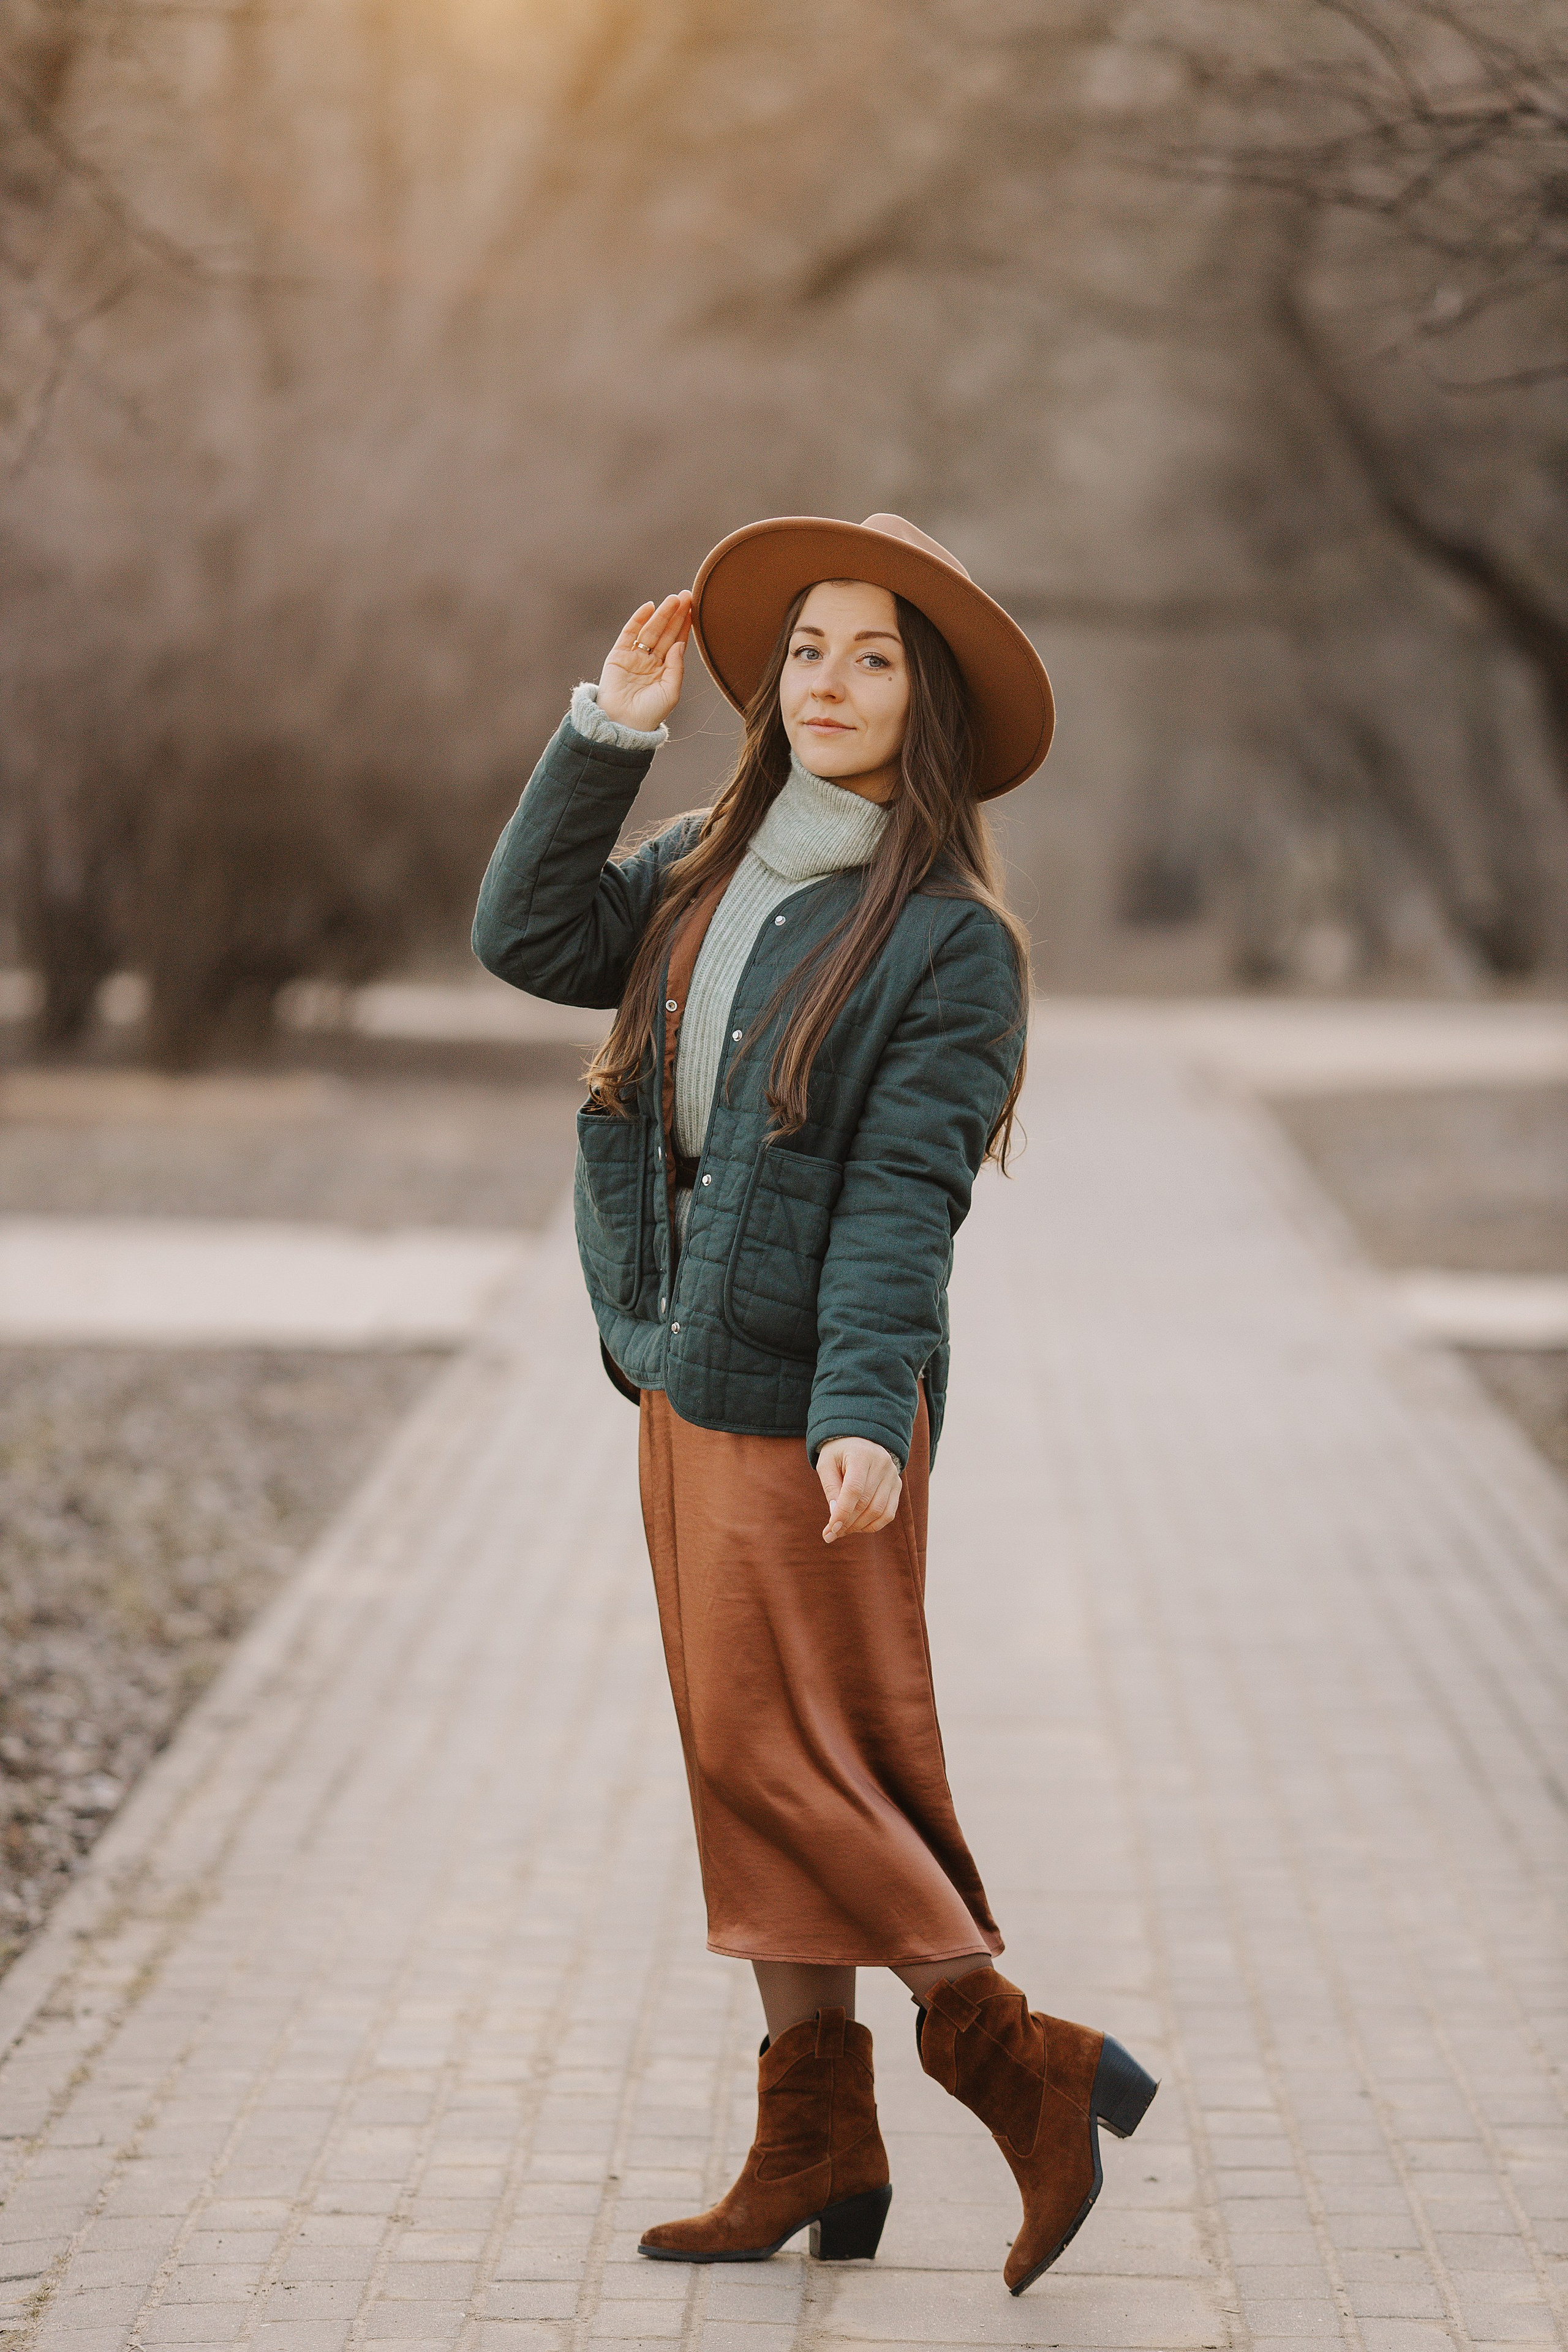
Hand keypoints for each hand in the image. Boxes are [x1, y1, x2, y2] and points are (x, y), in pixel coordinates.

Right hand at [597, 591, 692, 732]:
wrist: (623, 723)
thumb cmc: (650, 713)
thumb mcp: (670, 691)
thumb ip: (676, 667)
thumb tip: (679, 644)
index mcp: (665, 670)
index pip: (676, 642)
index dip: (684, 625)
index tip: (694, 608)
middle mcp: (651, 660)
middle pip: (665, 632)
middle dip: (675, 614)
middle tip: (686, 595)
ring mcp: (634, 656)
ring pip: (650, 630)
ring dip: (662, 614)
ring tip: (673, 599)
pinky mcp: (618, 655)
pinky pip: (629, 633)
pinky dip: (638, 619)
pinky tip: (650, 607)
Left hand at [816, 1437, 901, 1543]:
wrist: (860, 1439)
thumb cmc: (839, 1453)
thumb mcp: (826, 1464)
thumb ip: (830, 1488)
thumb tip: (835, 1517)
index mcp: (861, 1455)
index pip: (854, 1489)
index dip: (842, 1512)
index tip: (830, 1530)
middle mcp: (881, 1464)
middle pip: (865, 1502)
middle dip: (847, 1522)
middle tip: (831, 1534)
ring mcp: (892, 1475)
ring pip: (878, 1511)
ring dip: (858, 1526)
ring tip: (842, 1530)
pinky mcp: (897, 1486)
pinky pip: (888, 1513)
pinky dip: (873, 1525)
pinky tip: (858, 1527)